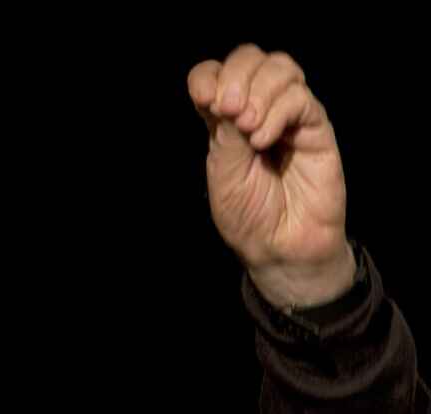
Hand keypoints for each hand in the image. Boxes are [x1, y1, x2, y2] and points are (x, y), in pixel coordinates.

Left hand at [188, 44, 355, 308]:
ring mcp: (288, 117)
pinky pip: (301, 99)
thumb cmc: (248, 217)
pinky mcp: (315, 129)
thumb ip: (225, 134)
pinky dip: (277, 112)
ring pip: (280, 68)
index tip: (203, 99)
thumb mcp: (223, 174)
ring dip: (258, 90)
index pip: (214, 75)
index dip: (208, 77)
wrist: (280, 248)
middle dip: (235, 76)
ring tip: (247, 127)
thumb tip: (228, 95)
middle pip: (249, 59)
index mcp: (223, 121)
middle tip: (227, 110)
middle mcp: (256, 111)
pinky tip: (264, 140)